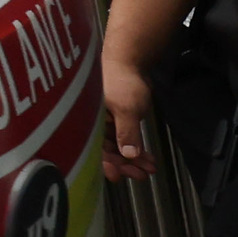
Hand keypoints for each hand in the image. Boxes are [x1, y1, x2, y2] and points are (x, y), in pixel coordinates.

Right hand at [102, 55, 157, 182]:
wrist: (129, 59)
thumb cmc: (121, 81)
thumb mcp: (126, 108)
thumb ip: (127, 132)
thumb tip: (128, 155)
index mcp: (87, 121)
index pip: (93, 149)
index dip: (104, 164)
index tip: (117, 177)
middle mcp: (92, 124)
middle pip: (105, 151)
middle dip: (124, 164)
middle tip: (142, 175)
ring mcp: (104, 123)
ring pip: (116, 147)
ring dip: (133, 159)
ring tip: (150, 169)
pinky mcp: (116, 120)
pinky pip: (123, 139)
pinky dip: (135, 148)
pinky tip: (147, 158)